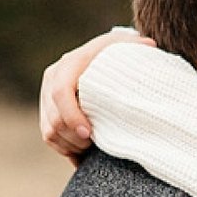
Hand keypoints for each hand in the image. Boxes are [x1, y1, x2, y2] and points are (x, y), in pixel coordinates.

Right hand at [39, 27, 140, 161]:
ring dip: (71, 145)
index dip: (72, 116)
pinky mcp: (47, 110)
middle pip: (55, 119)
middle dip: (75, 138)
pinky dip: (66, 148)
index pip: (60, 92)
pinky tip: (84, 150)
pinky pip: (50, 137)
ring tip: (93, 146)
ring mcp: (46, 95)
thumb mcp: (126, 47)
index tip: (89, 133)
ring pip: (50, 132)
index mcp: (70, 63)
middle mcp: (53, 78)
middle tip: (96, 144)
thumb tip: (150, 45)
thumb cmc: (117, 54)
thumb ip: (137, 47)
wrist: (101, 57)